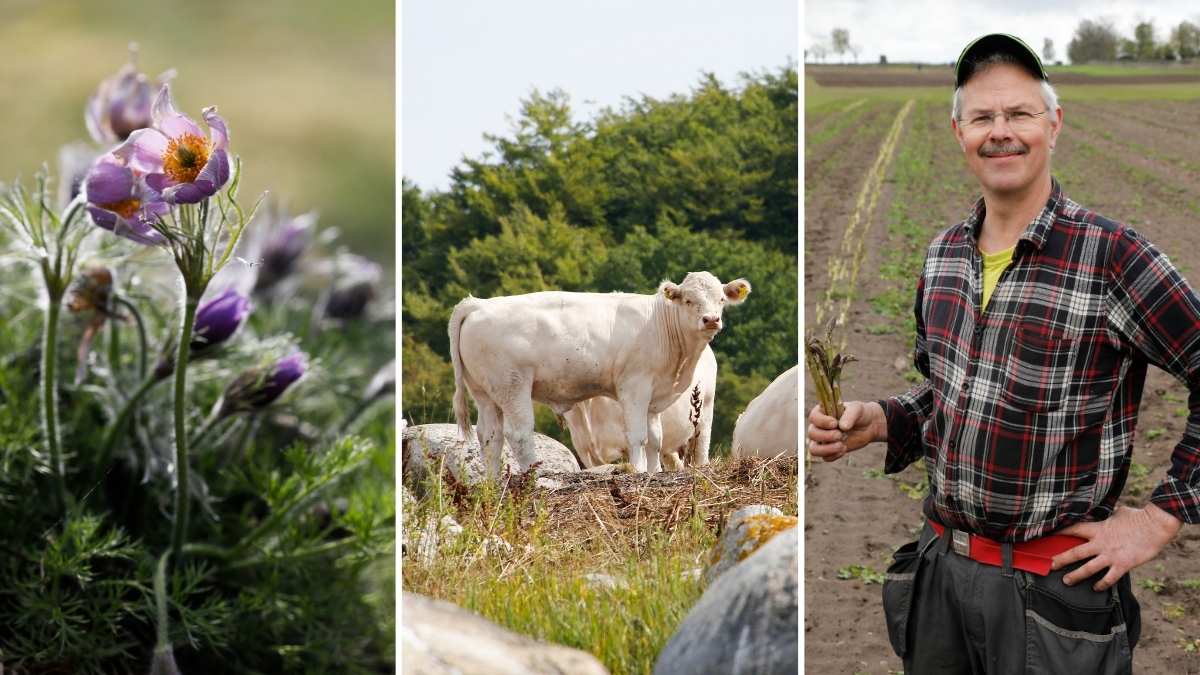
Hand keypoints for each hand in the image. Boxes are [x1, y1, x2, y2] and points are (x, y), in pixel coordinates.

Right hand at [807, 400, 885, 461]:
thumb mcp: (857, 409)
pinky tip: (844, 449)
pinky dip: (834, 455)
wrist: (868, 426)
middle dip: (826, 436)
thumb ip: (849, 415)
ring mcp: (822, 440)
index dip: (822, 422)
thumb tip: (842, 427)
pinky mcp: (829, 451)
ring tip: (842, 445)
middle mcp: (818, 426)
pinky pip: (825, 457)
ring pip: (814, 449)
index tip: (835, 423)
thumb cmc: (859, 414)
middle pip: (812, 434)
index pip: (813, 417)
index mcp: (822, 412)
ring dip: (827, 449)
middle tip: (840, 435)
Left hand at [1051, 504, 1182, 590]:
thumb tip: (1107, 512)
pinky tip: (1096, 588)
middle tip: (1050, 565)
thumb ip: (1108, 516)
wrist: (1156, 526)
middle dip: (1061, 559)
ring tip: (1066, 581)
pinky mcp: (1123, 565)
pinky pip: (1109, 578)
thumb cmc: (1138, 517)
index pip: (1074, 530)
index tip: (1049, 536)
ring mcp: (1111, 555)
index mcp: (1098, 529)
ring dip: (1076, 575)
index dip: (1061, 533)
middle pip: (1075, 552)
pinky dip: (1101, 584)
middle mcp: (1101, 543)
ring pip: (1088, 568)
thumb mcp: (1118, 513)